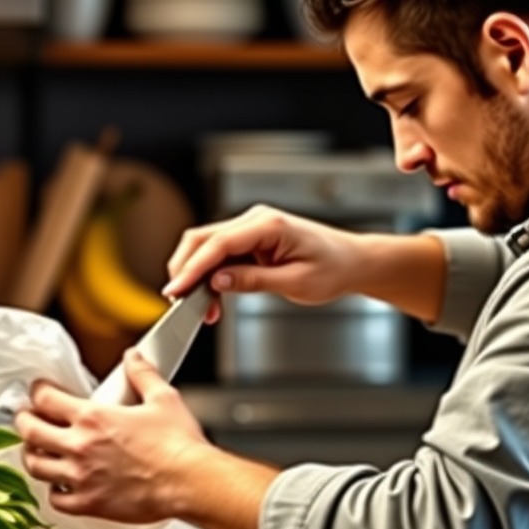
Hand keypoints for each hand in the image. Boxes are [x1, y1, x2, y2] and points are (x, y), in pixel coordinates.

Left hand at [14, 350, 209, 522]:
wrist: (188, 482)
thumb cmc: (178, 445)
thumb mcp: (163, 398)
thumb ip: (143, 374)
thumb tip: (134, 357)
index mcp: (94, 417)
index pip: (46, 399)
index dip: (37, 391)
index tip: (38, 390)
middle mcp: (81, 446)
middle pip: (30, 432)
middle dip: (23, 421)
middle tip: (26, 418)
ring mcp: (81, 477)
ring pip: (36, 467)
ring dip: (32, 456)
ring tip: (37, 451)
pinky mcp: (90, 503)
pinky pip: (56, 499)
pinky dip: (54, 491)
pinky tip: (61, 485)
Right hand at [163, 204, 363, 321]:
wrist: (352, 262)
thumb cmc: (334, 269)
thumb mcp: (295, 282)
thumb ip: (252, 281)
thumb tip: (217, 281)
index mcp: (269, 225)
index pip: (218, 244)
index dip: (192, 269)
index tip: (176, 291)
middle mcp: (256, 220)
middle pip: (203, 239)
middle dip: (186, 270)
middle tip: (182, 303)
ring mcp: (252, 227)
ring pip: (207, 246)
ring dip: (198, 276)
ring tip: (204, 308)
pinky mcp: (251, 239)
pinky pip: (221, 254)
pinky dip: (211, 275)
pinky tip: (213, 298)